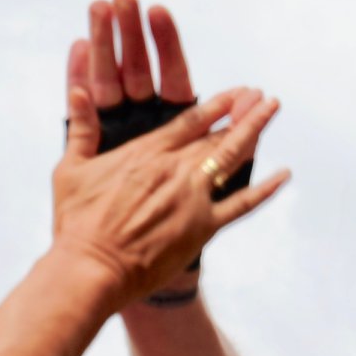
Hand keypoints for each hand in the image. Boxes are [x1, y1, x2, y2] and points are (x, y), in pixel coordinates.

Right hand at [52, 0, 286, 303]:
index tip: (236, 92)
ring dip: (255, 132)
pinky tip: (284, 174)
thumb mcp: (71, 168)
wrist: (92, 267)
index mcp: (147, 152)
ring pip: (233, 158)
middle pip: (218, 135)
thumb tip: (76, 87)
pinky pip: (243, 204)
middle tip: (263, 97)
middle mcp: (176, 169)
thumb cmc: (76, 222)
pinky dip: (265, 189)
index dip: (217, 105)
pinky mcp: (203, 227)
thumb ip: (81, 127)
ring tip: (272, 111)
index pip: (190, 121)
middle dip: (243, 113)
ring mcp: (193, 198)